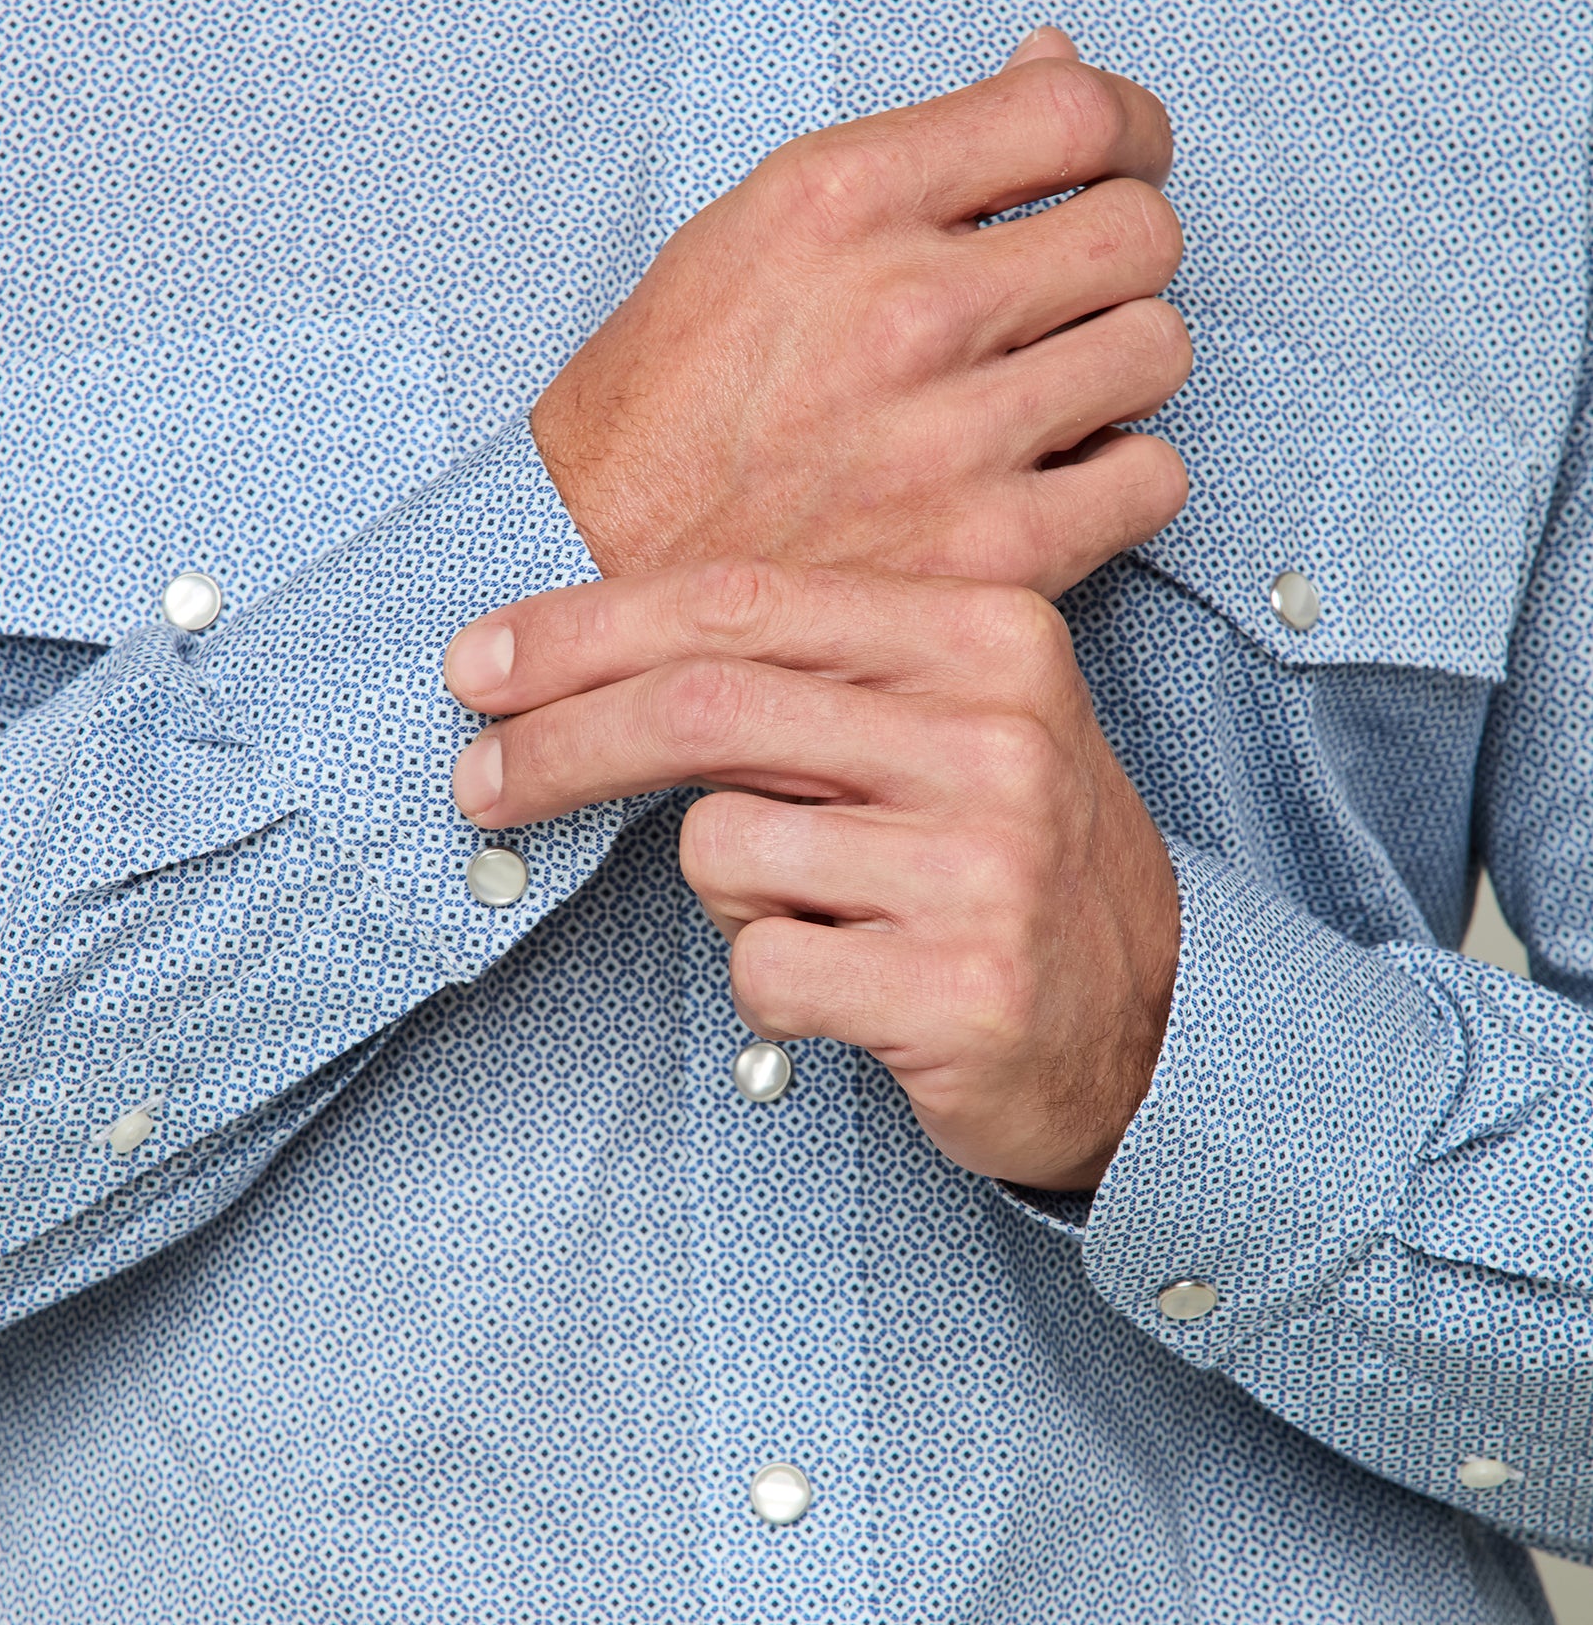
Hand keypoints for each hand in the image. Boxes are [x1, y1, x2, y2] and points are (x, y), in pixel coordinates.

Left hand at [445, 561, 1179, 1189]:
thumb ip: (796, 678)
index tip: (484, 668)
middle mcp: (997, 734)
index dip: (585, 634)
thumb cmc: (998, 856)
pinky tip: (851, 985)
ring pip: (721, 848)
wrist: (1149, 1020)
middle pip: (704, 711)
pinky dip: (771, 984)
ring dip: (728, 895)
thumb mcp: (934, 726)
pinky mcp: (964, 988)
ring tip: (822, 912)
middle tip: (475, 782)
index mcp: (987, 633)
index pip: (740, 603)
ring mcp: (987, 864)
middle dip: (556, 747)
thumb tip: (573, 665)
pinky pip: (763, 967)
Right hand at [533, 30, 1190, 596]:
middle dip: (1122, 256)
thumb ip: (913, 155)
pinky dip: (1120, 478)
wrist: (590, 574)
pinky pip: (1151, 479)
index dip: (1129, 130)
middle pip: (1142, 233)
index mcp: (840, 201)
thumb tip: (1050, 63)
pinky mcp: (985, 553)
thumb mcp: (752, 233)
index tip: (1121, 162)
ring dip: (1118, 368)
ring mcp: (950, 436)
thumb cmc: (664, 410)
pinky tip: (1056, 481)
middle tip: (1071, 296)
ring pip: (1158, 351)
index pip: (1077, 111)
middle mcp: (904, 307)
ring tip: (1050, 396)